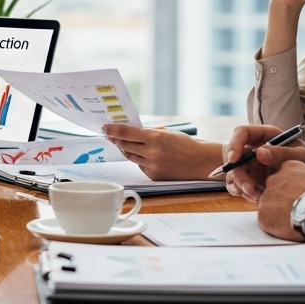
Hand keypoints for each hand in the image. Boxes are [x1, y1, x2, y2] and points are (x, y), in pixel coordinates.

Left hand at [103, 124, 223, 180]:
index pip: (127, 133)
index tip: (105, 128)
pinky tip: (141, 154)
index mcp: (155, 138)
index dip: (113, 130)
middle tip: (109, 134)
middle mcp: (152, 152)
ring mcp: (152, 166)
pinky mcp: (153, 175)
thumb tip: (131, 131)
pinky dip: (138, 159)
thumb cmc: (185, 144)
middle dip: (116, 139)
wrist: (199, 162)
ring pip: (130, 156)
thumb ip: (149, 132)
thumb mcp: (167, 133)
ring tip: (121, 143)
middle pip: (125, 145)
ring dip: (125, 149)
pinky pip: (140, 165)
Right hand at [223, 124, 304, 201]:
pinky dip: (245, 194)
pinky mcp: (251, 180)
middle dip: (239, 174)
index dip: (234, 144)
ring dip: (242, 187)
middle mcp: (256, 150)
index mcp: (266, 136)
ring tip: (258, 197)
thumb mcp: (302, 156)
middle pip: (235, 157)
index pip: (242, 133)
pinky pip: (238, 186)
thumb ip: (283, 153)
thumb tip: (259, 152)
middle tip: (249, 189)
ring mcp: (252, 166)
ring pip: (235, 174)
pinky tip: (258, 198)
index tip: (234, 159)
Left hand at [257, 160, 304, 241]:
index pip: (285, 176)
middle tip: (298, 209)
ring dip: (279, 212)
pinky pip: (266, 220)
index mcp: (288, 167)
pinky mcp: (263, 215)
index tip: (301, 196)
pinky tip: (288, 227)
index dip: (293, 188)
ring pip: (270, 205)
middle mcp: (273, 179)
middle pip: (275, 190)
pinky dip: (275, 225)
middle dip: (284, 199)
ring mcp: (267, 197)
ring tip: (295, 219)